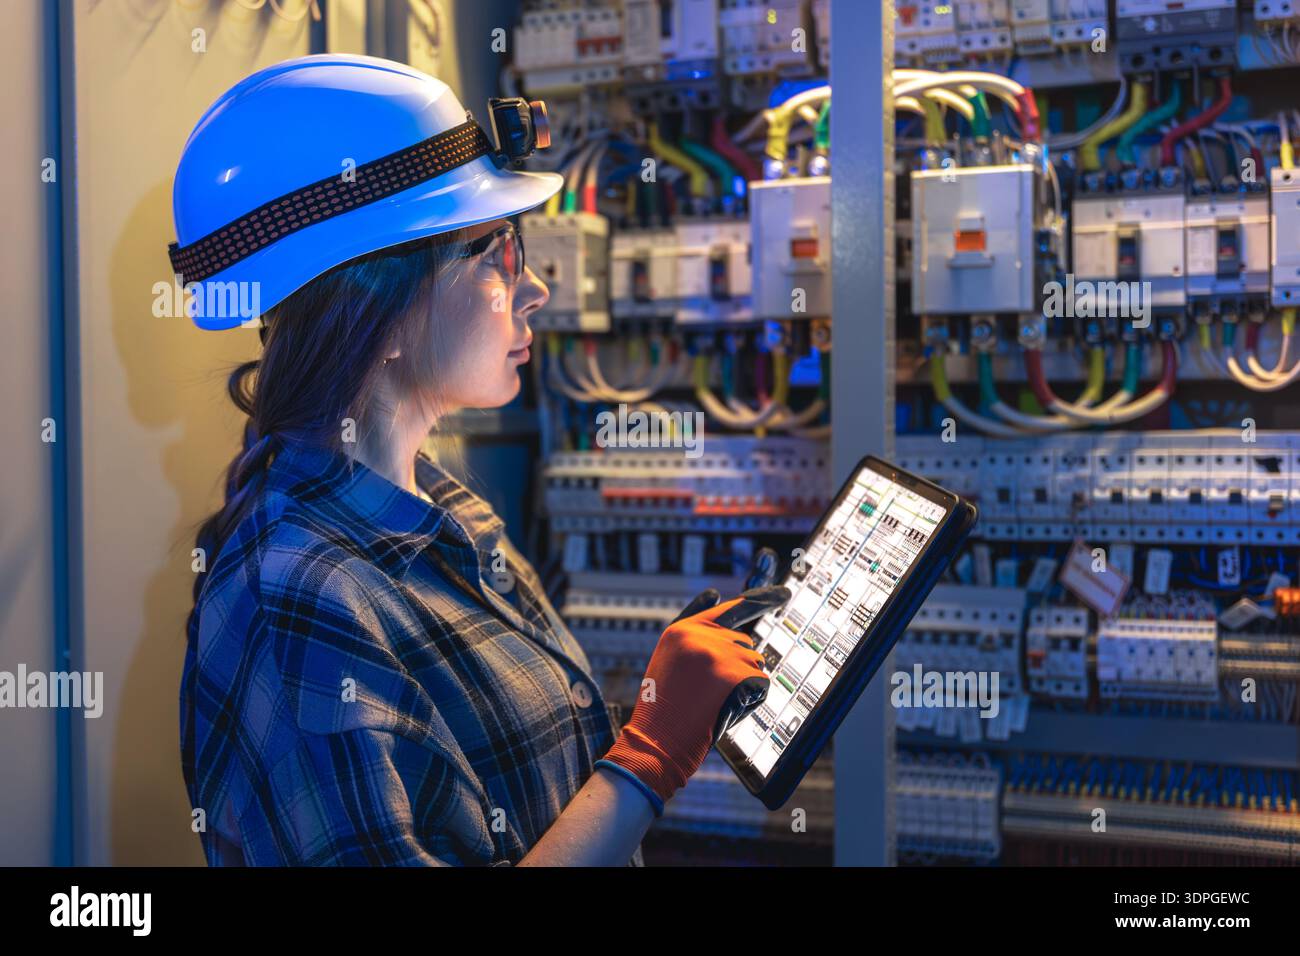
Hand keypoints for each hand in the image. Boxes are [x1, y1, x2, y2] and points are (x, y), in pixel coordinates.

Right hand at [600, 567, 789, 807]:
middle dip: (738, 667)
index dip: (760, 600)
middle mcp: (699, 635)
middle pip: (745, 643)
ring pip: (755, 663)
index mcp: (681, 630)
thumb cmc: (664, 709)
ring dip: (744, 684)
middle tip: (710, 693)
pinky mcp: (733, 674)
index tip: (782, 594)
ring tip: (713, 702)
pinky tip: (725, 710)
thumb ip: (695, 635)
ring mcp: (717, 652)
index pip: (729, 609)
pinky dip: (751, 700)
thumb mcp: (670, 662)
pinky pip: (761, 683)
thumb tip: (722, 604)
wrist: (656, 742)